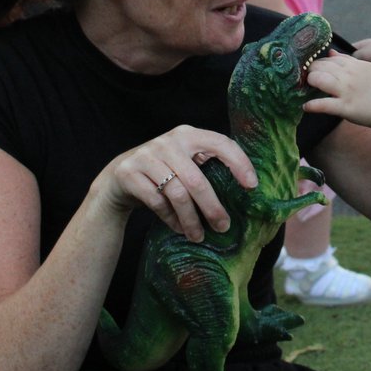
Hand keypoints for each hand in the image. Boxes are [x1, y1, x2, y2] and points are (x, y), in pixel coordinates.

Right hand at [98, 125, 256, 242]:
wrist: (117, 176)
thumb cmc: (163, 172)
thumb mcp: (184, 161)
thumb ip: (206, 167)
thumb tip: (244, 193)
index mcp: (188, 134)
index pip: (220, 143)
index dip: (239, 163)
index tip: (252, 186)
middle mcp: (168, 142)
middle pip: (197, 179)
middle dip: (212, 207)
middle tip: (224, 226)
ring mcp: (146, 156)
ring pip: (176, 194)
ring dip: (190, 219)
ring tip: (198, 235)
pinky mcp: (129, 173)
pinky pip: (157, 202)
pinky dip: (171, 219)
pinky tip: (178, 228)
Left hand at [304, 50, 370, 126]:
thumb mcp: (368, 68)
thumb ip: (349, 60)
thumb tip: (331, 52)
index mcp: (355, 66)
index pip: (330, 59)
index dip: (319, 62)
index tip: (314, 67)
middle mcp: (349, 76)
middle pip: (322, 67)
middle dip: (311, 70)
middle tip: (307, 76)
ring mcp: (346, 91)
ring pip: (319, 80)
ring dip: (310, 82)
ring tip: (307, 87)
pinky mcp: (345, 107)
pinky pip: (323, 105)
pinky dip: (312, 105)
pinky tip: (306, 107)